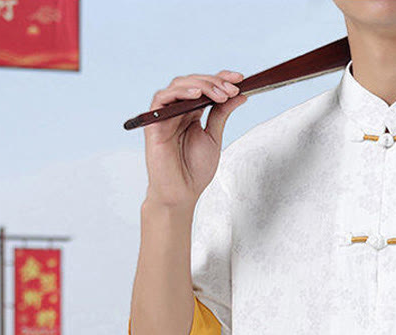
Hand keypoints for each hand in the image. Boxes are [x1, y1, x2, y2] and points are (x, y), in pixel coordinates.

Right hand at [143, 69, 248, 209]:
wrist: (181, 193)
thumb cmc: (194, 170)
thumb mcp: (214, 138)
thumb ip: (221, 114)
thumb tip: (239, 95)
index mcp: (192, 112)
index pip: (205, 87)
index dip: (221, 79)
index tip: (241, 79)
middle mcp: (178, 109)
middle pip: (194, 83)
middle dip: (216, 82)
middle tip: (233, 89)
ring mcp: (165, 114)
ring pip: (180, 85)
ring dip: (202, 86)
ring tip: (221, 94)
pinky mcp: (154, 121)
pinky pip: (163, 98)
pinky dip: (181, 93)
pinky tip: (198, 96)